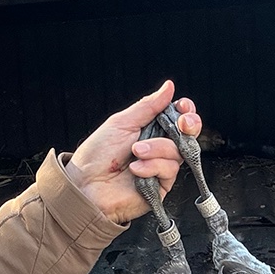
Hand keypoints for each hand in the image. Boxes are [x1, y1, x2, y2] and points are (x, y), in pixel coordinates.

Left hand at [63, 81, 202, 225]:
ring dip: (157, 149)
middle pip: (188, 134)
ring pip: (178, 151)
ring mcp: (160, 167)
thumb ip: (148, 106)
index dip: (185, 111)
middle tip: (182, 124)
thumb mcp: (121, 122)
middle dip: (189, 125)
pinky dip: (152, 166)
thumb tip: (168, 87)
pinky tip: (135, 170)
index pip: (177, 117)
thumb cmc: (96, 155)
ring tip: (135, 152)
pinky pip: (170, 170)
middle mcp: (158, 148)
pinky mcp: (161, 186)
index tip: (182, 107)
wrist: (85, 185)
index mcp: (150, 129)